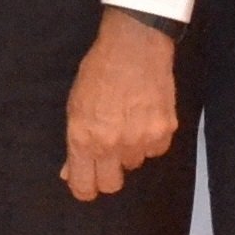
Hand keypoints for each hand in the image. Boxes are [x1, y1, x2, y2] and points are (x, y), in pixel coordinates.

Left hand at [62, 8, 180, 200]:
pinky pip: (156, 150)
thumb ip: (74, 142)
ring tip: (128, 122)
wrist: (134, 46)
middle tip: (108, 153)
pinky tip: (145, 117)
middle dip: (108, 174)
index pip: (84, 186)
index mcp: (84, 139)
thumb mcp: (75, 106)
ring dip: (130, 150)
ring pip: (135, 163)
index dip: (85, 188)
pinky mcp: (165, 131)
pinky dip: (150, 139)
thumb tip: (70, 171)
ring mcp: (140, 140)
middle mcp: (112, 145)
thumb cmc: (98, 72)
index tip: (87, 183)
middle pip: (112, 184)